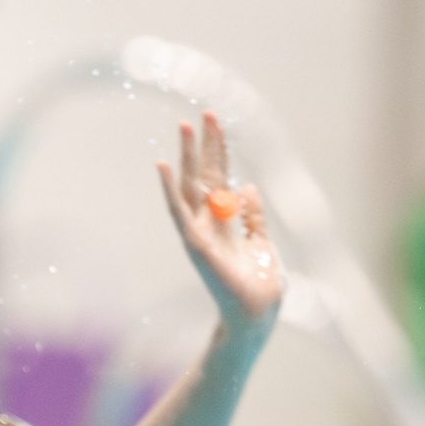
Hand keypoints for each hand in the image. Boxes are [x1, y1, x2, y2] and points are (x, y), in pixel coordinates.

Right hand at [159, 113, 283, 337]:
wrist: (257, 312)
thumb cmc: (260, 285)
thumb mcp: (262, 242)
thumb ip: (254, 216)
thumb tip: (247, 186)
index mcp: (226, 219)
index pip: (219, 176)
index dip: (219, 149)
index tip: (217, 120)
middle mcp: (209, 221)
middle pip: (204, 175)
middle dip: (204, 144)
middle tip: (204, 113)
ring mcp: (198, 230)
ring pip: (189, 185)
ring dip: (185, 155)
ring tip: (183, 125)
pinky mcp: (194, 242)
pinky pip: (178, 211)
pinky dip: (169, 188)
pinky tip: (162, 164)